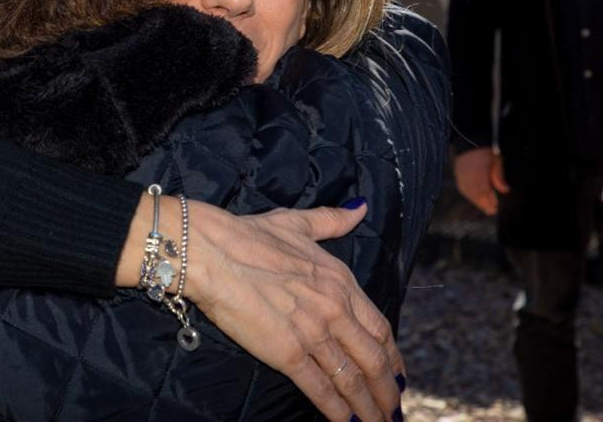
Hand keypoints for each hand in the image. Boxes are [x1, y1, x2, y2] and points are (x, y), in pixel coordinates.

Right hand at [185, 202, 403, 421]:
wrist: (210, 251)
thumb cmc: (247, 235)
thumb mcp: (296, 222)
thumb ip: (332, 220)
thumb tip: (360, 207)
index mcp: (339, 280)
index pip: (379, 327)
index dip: (392, 355)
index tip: (398, 373)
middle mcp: (334, 308)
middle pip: (374, 359)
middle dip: (387, 390)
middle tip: (394, 409)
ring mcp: (313, 333)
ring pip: (353, 378)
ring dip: (370, 407)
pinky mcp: (287, 353)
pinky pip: (321, 389)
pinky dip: (338, 411)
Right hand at [453, 147, 508, 214]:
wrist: (471, 139)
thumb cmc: (486, 150)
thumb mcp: (497, 161)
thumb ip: (499, 177)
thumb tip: (505, 190)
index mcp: (479, 171)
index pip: (484, 191)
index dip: (489, 201)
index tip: (495, 208)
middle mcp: (468, 174)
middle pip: (475, 194)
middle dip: (483, 203)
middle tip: (491, 211)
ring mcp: (461, 174)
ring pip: (467, 192)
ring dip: (475, 200)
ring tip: (483, 206)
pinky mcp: (457, 173)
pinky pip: (462, 187)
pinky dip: (468, 194)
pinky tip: (474, 197)